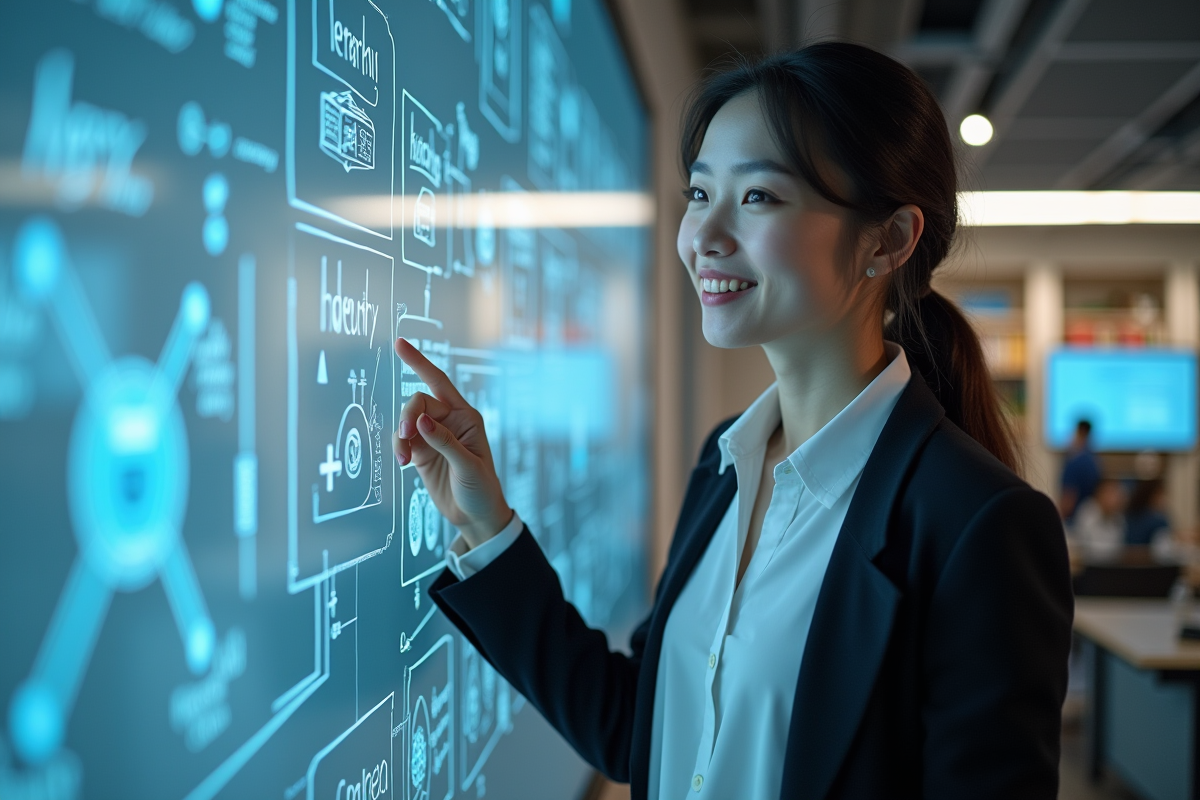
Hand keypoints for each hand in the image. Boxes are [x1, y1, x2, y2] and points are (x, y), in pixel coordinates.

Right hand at [393, 338, 512, 548]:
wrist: (475, 516)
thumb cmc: (481, 488)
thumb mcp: (468, 465)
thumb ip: (443, 441)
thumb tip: (420, 420)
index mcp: (466, 416)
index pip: (439, 382)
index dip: (419, 362)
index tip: (399, 344)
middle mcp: (449, 421)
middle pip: (418, 402)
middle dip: (408, 416)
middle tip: (405, 437)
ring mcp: (433, 436)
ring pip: (407, 420)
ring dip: (400, 435)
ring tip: (403, 458)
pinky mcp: (420, 452)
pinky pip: (402, 439)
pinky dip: (398, 447)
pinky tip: (403, 462)